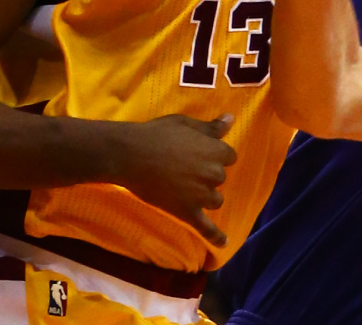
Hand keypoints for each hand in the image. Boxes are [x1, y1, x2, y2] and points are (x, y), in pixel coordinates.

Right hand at [109, 113, 237, 246]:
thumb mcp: (186, 124)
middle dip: (206, 174)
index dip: (214, 154)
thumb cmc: (157, 135)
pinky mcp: (186, 211)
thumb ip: (211, 127)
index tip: (198, 153)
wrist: (130, 155)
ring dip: (205, 196)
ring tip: (184, 189)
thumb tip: (231, 118)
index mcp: (217, 151)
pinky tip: (223, 243)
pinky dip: (216, 236)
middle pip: (220, 178)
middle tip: (183, 168)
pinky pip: (205, 227)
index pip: (228, 156)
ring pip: (215, 200)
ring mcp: (201, 195)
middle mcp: (214, 174)